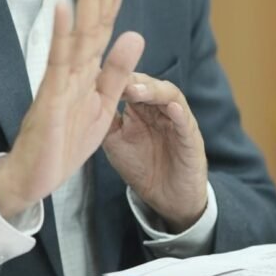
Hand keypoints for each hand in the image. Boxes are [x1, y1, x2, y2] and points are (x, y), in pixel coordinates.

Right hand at [0, 0, 144, 218]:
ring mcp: (59, 81)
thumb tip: (135, 34)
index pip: (104, 26)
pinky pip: (57, 63)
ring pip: (76, 33)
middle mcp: (72, 69)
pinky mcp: (48, 97)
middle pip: (92, 21)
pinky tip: (64, 8)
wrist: (31, 178)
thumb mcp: (101, 106)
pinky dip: (62, 35)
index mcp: (86, 71)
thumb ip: (116, 72)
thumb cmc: (62, 142)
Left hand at [103, 75, 207, 232]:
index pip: (131, 84)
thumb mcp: (115, 141)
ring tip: (137, 90)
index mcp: (140, 107)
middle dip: (134, 80)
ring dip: (153, 91)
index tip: (98, 77)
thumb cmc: (141, 166)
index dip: (116, 78)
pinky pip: (186, 123)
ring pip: (170, 96)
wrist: (166, 198)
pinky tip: (173, 108)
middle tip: (118, 80)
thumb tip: (85, 96)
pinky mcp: (191, 138)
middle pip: (149, 84)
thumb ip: (104, 119)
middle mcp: (160, 108)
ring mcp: (177, 121)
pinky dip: (180, 114)